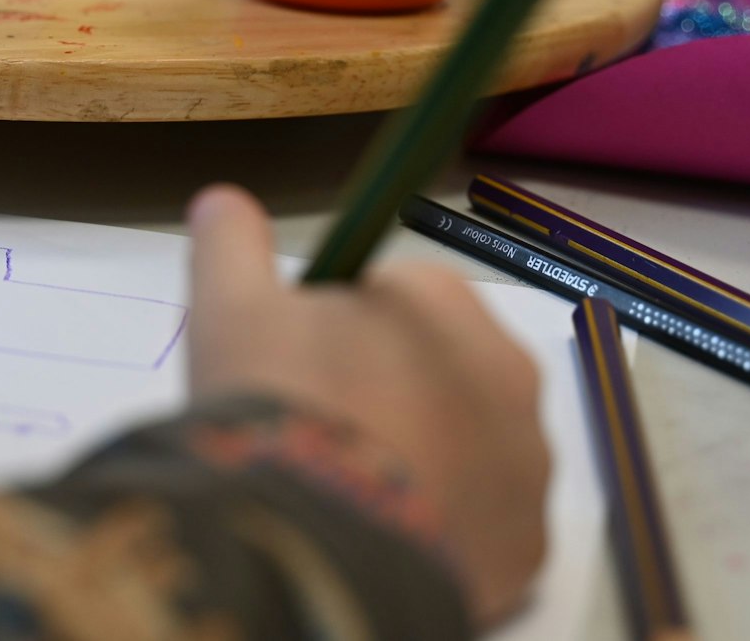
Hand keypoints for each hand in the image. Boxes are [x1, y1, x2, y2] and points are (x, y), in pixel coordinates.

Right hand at [184, 185, 549, 629]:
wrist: (316, 548)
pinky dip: (442, 530)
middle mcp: (507, 372)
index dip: (334, 332)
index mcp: (442, 300)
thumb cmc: (278, 409)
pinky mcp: (527, 548)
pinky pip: (482, 526)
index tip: (294, 371)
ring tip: (346, 492)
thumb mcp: (230, 309)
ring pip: (466, 449)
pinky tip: (383, 539)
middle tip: (317, 433)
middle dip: (387, 392)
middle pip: (437, 370)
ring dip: (420, 461)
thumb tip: (222, 200)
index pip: (392, 297)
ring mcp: (526, 466)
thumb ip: (231, 245)